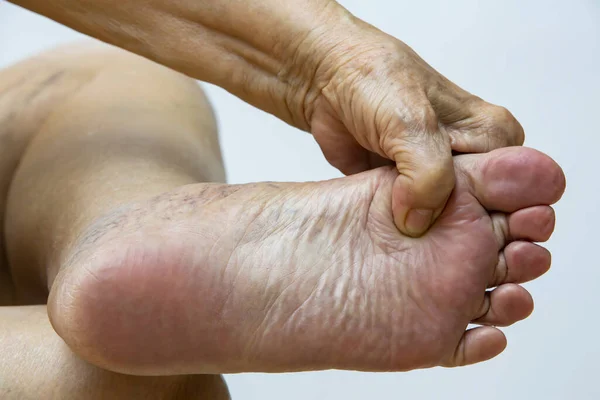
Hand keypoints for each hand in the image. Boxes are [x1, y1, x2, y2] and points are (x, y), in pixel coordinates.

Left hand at [10, 0, 523, 237]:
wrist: (252, 30)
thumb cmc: (317, 39)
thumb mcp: (373, 93)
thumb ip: (413, 151)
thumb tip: (427, 213)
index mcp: (447, 99)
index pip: (511, 155)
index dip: (517, 196)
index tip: (506, 239)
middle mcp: (425, 120)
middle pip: (480, 182)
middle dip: (479, 223)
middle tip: (469, 269)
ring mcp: (389, 140)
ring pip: (431, 197)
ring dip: (429, 234)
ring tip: (424, 275)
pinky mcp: (355, 155)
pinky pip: (384, 200)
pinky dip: (387, 228)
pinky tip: (378, 253)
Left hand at [296, 18, 524, 235]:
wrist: (328, 81)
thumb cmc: (376, 83)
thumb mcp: (412, 124)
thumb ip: (429, 177)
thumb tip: (418, 224)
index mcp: (493, 136)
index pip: (513, 192)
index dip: (490, 218)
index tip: (466, 239)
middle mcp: (471, 159)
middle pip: (479, 213)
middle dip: (457, 232)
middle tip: (432, 248)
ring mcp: (438, 178)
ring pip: (443, 222)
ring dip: (425, 235)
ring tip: (407, 245)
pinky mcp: (407, 192)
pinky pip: (412, 222)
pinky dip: (399, 231)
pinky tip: (390, 240)